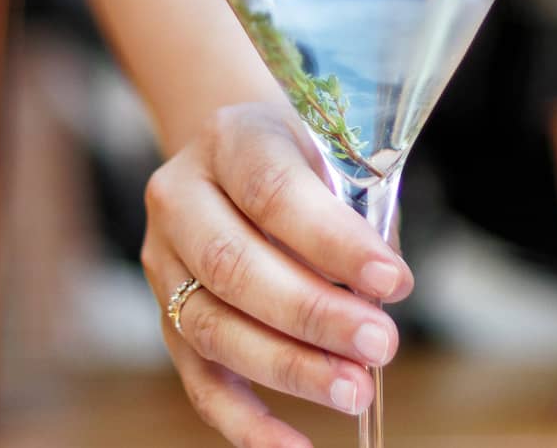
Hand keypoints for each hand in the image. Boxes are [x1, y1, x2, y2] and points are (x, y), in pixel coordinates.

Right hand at [141, 101, 412, 447]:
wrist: (237, 153)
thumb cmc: (301, 158)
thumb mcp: (327, 153)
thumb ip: (352, 210)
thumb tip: (382, 291)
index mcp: (228, 139)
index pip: (272, 191)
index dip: (333, 240)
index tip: (394, 281)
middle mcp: (180, 196)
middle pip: (233, 265)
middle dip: (313, 314)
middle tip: (381, 346)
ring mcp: (163, 260)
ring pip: (213, 327)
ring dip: (288, 368)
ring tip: (355, 390)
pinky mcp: (165, 317)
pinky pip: (199, 380)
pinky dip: (245, 423)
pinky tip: (294, 446)